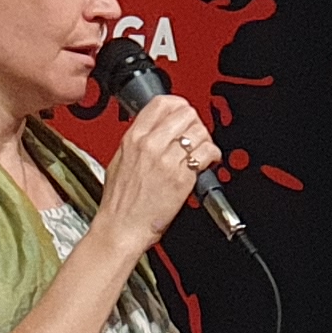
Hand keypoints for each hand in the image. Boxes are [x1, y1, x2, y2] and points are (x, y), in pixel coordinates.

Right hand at [94, 94, 216, 250]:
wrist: (121, 229)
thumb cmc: (119, 203)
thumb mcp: (119, 161)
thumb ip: (137, 142)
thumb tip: (154, 131)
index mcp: (133, 138)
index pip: (163, 103)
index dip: (179, 105)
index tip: (183, 114)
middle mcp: (150, 145)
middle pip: (185, 113)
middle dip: (194, 123)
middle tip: (194, 136)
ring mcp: (167, 160)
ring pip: (199, 131)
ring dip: (205, 139)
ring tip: (201, 150)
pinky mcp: (182, 178)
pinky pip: (206, 153)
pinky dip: (212, 156)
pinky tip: (207, 162)